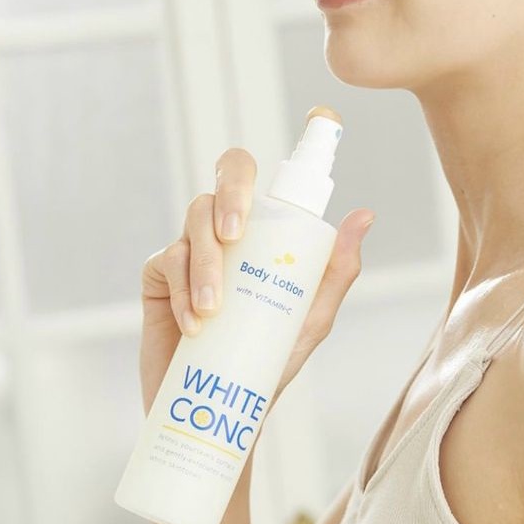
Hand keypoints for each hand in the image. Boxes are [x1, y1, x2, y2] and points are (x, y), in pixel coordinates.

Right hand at [138, 119, 374, 415]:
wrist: (220, 407)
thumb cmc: (271, 361)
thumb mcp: (311, 320)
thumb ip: (335, 272)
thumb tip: (364, 215)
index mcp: (270, 236)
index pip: (277, 180)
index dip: (301, 142)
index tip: (322, 117)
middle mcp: (231, 231)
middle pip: (229, 178)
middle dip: (231, 193)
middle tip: (237, 234)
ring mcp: (192, 249)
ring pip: (195, 220)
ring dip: (204, 262)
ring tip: (213, 308)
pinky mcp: (158, 275)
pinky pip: (166, 260)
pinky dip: (182, 287)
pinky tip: (196, 322)